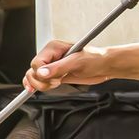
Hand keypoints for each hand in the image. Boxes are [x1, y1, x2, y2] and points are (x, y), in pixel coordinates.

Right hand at [24, 40, 138, 91]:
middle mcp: (50, 56)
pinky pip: (38, 81)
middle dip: (41, 81)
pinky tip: (33, 90)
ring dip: (41, 85)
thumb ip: (58, 68)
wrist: (105, 67)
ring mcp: (51, 66)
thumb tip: (42, 73)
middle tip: (56, 82)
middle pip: (32, 71)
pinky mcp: (54, 75)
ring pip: (33, 77)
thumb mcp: (77, 63)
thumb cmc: (96, 59)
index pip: (36, 63)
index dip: (43, 73)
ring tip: (56, 84)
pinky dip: (36, 86)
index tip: (55, 77)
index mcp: (53, 48)